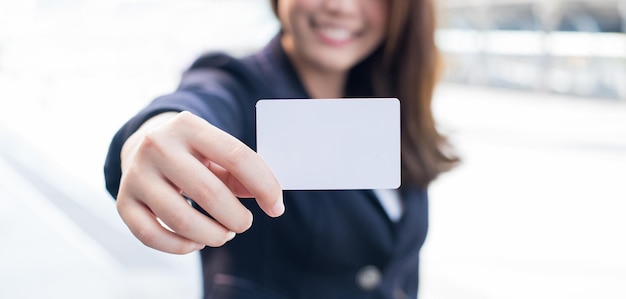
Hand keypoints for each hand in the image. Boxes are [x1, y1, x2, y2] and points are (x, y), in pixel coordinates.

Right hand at [116, 111, 283, 253]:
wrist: (142, 147)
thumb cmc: (193, 154)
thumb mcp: (217, 151)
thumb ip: (242, 172)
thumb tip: (271, 201)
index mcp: (189, 125)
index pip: (237, 157)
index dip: (264, 186)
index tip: (276, 208)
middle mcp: (158, 145)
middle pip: (209, 192)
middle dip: (236, 217)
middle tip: (244, 224)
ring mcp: (136, 174)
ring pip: (181, 219)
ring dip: (212, 235)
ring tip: (223, 234)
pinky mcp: (123, 201)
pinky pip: (152, 236)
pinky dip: (181, 246)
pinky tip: (196, 243)